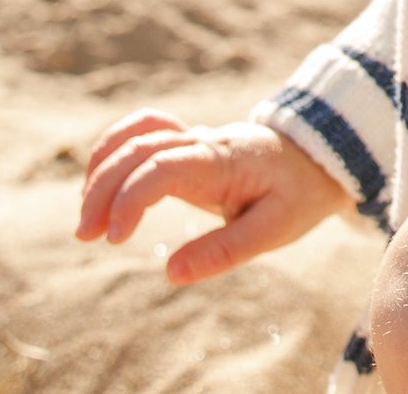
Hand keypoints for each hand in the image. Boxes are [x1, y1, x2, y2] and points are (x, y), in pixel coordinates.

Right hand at [74, 109, 350, 283]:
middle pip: (138, 148)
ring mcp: (194, 139)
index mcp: (223, 161)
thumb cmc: (298, 194)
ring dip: (102, 170)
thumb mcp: (275, 229)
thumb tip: (170, 274)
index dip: (130, 197)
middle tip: (86, 235)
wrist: (321, 158)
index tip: (115, 238)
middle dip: (103, 188)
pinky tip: (99, 188)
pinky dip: (113, 153)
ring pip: (135, 135)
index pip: (162, 166)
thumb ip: (225, 251)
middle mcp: (203, 142)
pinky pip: (143, 133)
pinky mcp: (188, 145)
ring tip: (88, 219)